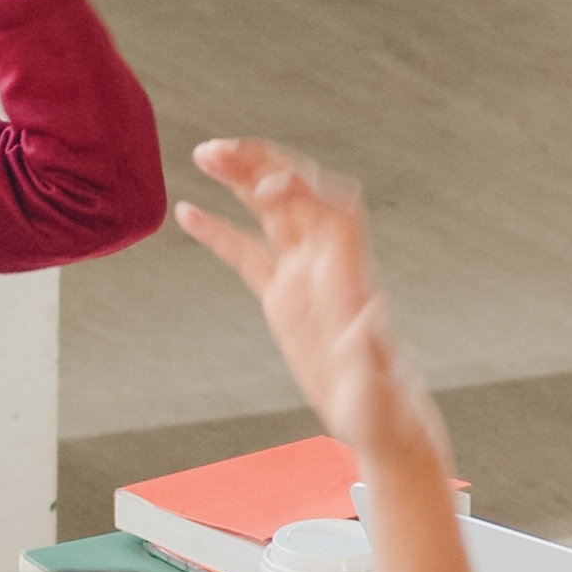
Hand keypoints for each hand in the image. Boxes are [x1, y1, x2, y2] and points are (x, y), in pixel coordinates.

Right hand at [179, 139, 447, 478]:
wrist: (379, 421)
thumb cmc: (383, 406)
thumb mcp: (375, 381)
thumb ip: (369, 346)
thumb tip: (372, 310)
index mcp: (350, 275)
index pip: (330, 209)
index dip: (301, 188)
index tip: (266, 185)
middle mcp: (327, 264)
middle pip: (297, 195)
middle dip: (261, 165)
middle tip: (218, 149)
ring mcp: (303, 276)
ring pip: (270, 211)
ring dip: (241, 178)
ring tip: (204, 155)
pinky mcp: (282, 297)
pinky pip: (246, 252)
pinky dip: (219, 230)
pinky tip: (188, 211)